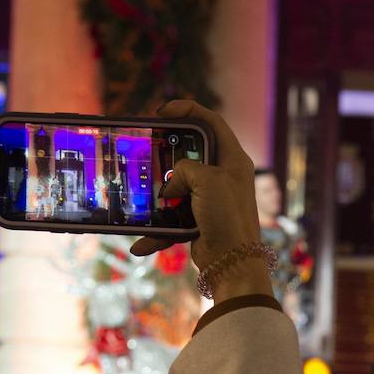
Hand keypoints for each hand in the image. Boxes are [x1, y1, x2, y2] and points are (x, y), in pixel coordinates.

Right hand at [130, 100, 271, 302]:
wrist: (232, 263)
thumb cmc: (228, 217)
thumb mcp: (208, 180)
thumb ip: (185, 170)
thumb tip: (170, 188)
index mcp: (233, 159)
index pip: (212, 122)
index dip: (188, 110)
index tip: (163, 112)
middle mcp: (223, 176)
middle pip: (190, 153)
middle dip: (166, 154)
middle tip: (147, 150)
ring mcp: (210, 199)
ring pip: (176, 187)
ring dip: (159, 195)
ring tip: (143, 196)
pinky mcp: (198, 220)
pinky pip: (171, 220)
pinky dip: (157, 232)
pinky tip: (141, 243)